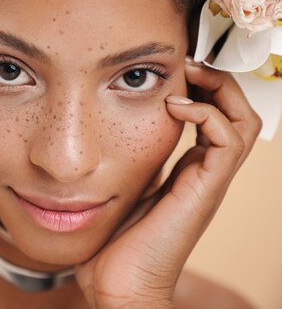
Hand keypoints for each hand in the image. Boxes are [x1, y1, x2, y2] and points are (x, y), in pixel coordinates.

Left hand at [73, 58, 261, 308]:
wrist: (119, 284)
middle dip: (215, 80)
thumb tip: (106, 134)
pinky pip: (229, 140)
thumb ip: (125, 161)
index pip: (212, 117)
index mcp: (186, 170)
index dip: (199, 88)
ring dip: (219, 89)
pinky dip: (208, 113)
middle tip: (185, 63)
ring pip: (243, 121)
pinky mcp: (206, 189)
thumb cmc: (113, 241)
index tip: (170, 69)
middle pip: (236, 113)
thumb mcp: (119, 186)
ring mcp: (208, 181)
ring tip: (187, 74)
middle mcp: (203, 172)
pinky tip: (174, 107)